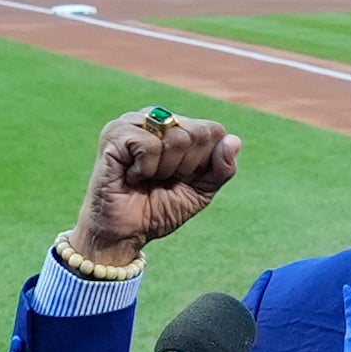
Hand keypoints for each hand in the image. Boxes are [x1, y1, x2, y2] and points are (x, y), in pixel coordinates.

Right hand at [68, 106, 239, 278]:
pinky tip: (130, 175)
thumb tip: (234, 141)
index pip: (214, 132)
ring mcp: (134, 121)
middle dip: (185, 167)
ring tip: (144, 177)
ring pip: (177, 136)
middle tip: (160, 180)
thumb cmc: (158, 210)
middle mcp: (157, 117)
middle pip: (198, 133)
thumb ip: (222, 169)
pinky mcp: (115, 132)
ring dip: (165, 169)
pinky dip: (145, 169)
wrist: (124, 234)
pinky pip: (150, 145)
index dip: (203, 164)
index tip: (181, 179)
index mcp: (178, 126)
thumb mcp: (201, 192)